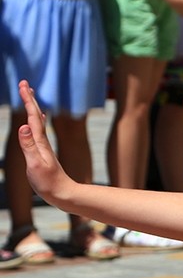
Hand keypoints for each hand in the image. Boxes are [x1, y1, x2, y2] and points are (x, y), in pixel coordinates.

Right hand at [16, 81, 75, 206]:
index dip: (28, 100)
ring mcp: (43, 146)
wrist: (63, 194)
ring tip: (30, 96)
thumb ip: (28, 146)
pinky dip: (36, 121)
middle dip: (29, 99)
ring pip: (37, 121)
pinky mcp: (43, 152)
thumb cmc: (48, 183)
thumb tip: (24, 126)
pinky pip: (38, 131)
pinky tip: (37, 119)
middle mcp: (42, 141)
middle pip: (35, 115)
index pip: (32, 117)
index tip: (24, 85)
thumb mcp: (35, 165)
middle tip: (24, 84)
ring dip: (32, 107)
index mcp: (39, 142)